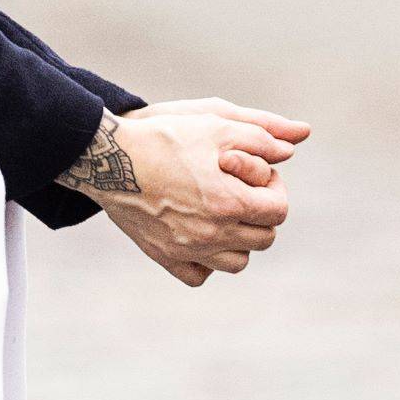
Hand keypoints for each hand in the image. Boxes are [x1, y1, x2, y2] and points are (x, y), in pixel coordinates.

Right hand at [71, 98, 305, 287]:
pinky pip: (199, 275)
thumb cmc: (165, 137)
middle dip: (261, 215)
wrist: (110, 158)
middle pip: (264, 239)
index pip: (279, 211)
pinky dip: (207, 262)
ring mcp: (188, 250)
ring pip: (237, 263)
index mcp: (230, 203)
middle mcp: (212, 234)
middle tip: (243, 192)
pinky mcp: (164, 257)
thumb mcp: (215, 125)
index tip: (259, 175)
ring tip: (226, 215)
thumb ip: (260, 137)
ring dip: (240, 242)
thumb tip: (289, 152)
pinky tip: (201, 237)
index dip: (275, 189)